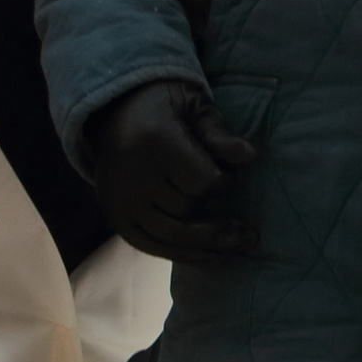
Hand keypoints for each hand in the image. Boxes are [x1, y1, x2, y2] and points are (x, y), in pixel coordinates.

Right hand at [87, 78, 257, 258]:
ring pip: (171, 236)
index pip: (203, 182)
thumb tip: (250, 157)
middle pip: (188, 212)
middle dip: (219, 221)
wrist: (112, 110)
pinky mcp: (115, 216)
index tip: (232, 177)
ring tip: (238, 249)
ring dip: (208, 248)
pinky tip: (211, 256)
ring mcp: (120, 200)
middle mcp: (133, 175)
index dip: (226, 184)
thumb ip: (219, 134)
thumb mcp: (195, 106)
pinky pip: (151, 246)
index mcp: (154, 141)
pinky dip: (182, 255)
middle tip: (248, 233)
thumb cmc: (164, 105)